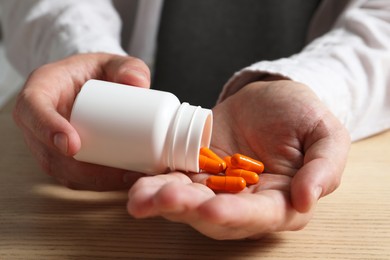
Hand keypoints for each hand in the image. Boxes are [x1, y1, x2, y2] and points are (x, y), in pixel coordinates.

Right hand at [13, 53, 150, 189]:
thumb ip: (128, 66)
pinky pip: (73, 177)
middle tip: (117, 170)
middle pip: (47, 152)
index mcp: (41, 90)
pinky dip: (96, 183)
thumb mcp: (111, 62)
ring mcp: (47, 143)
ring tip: (127, 177)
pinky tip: (121, 182)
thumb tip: (138, 83)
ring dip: (93, 180)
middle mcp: (37, 121)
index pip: (32, 110)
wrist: (90, 85)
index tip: (72, 145)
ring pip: (61, 170)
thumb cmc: (96, 72)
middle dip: (80, 168)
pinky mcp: (61, 158)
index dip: (47, 129)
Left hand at [127, 80, 350, 238]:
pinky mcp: (196, 170)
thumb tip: (308, 199)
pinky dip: (155, 183)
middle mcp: (245, 202)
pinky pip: (174, 180)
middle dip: (189, 210)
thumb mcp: (325, 134)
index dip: (237, 215)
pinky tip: (138, 183)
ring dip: (164, 202)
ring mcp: (216, 187)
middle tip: (165, 197)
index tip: (213, 209)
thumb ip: (324, 167)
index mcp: (281, 201)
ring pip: (189, 204)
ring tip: (141, 196)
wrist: (269, 98)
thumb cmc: (302, 115)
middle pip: (215, 217)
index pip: (259, 216)